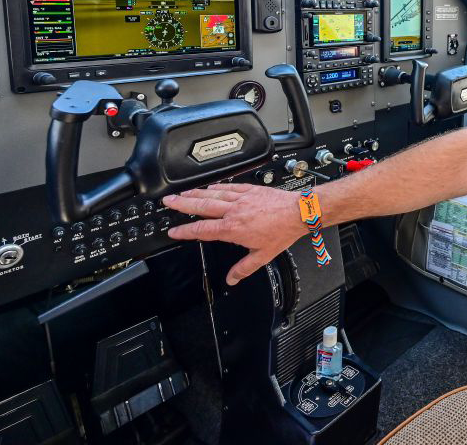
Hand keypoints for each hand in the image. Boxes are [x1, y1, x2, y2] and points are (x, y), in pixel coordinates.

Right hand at [163, 183, 308, 284]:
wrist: (298, 212)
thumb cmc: (282, 232)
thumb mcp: (262, 256)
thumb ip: (244, 268)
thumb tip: (232, 279)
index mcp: (233, 228)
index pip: (203, 229)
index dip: (186, 231)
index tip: (174, 231)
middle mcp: (234, 211)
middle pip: (202, 206)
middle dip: (182, 204)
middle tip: (168, 201)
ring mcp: (241, 198)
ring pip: (213, 194)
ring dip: (195, 193)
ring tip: (182, 193)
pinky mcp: (250, 190)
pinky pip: (229, 187)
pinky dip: (217, 187)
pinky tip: (210, 187)